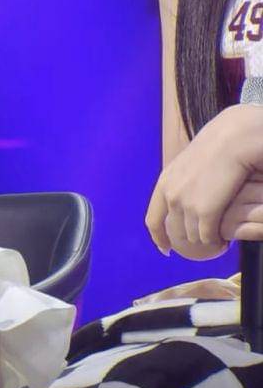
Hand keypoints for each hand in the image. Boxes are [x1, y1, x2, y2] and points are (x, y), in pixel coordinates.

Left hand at [146, 104, 262, 259]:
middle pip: (175, 231)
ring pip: (193, 236)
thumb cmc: (220, 147)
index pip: (153, 219)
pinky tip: (226, 240)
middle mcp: (170, 195)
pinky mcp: (204, 211)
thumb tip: (188, 194)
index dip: (158, 237)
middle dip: (190, 240)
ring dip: (206, 240)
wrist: (234, 138)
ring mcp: (185, 204)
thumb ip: (185, 181)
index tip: (165, 249)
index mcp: (165, 183)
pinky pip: (208, 237)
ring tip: (219, 238)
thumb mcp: (192, 164)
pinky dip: (216, 241)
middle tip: (207, 241)